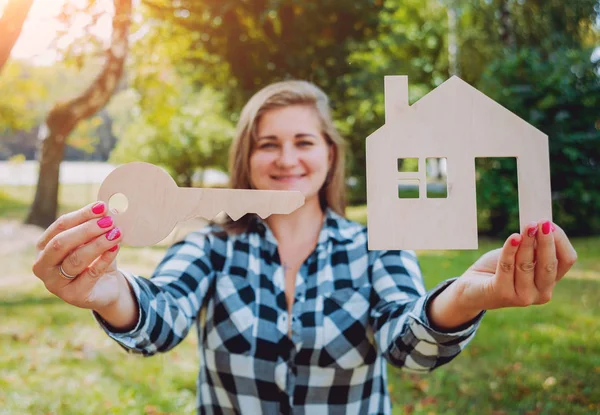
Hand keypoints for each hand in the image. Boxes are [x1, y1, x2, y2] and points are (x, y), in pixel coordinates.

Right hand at [32, 201, 124, 310]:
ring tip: (116, 233)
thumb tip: (105, 207)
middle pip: (61, 243)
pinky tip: (116, 247)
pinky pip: (91, 274)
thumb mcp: (91, 241)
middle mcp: (43, 266)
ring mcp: (55, 283)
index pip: (59, 226)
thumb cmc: (94, 259)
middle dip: (87, 230)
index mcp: (43, 247)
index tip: (102, 207)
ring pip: (76, 259)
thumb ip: (93, 226)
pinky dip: (105, 258)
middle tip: (109, 221)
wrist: (105, 288)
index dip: (81, 215)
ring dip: (98, 244)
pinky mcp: (74, 295)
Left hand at [455, 220, 577, 310]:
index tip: (548, 223)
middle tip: (542, 222)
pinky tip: (514, 237)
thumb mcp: (520, 255)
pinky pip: (507, 267)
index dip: (560, 240)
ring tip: (527, 226)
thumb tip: (543, 226)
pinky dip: (510, 250)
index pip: (566, 260)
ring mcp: (523, 297)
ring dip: (527, 243)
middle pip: (549, 264)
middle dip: (546, 241)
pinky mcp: (502, 294)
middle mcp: (541, 293)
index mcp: (550, 282)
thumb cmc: (499, 269)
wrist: (472, 289)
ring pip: (527, 265)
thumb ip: (533, 247)